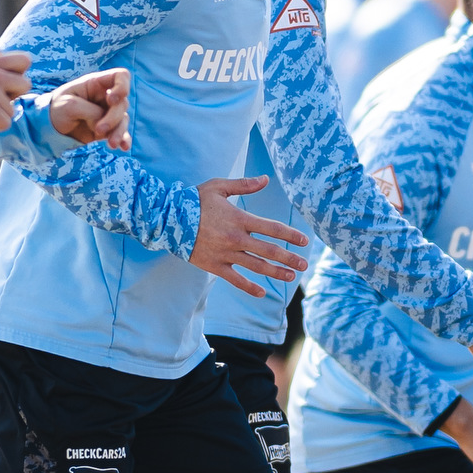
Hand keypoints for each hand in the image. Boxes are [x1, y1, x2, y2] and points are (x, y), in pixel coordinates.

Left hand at [44, 69, 130, 148]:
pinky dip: (124, 140)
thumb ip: (90, 112)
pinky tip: (124, 147)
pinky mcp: (108, 129)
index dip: (122, 86)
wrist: (50, 127)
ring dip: (119, 132)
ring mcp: (108, 113)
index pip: (121, 76)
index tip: (111, 100)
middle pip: (122, 103)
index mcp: (96, 84)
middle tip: (98, 130)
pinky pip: (122, 133)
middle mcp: (106, 97)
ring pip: (124, 120)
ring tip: (111, 144)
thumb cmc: (57, 109)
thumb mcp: (69, 105)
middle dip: (113, 118)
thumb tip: (105, 125)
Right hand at [189, 174, 308, 296]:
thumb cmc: (194, 200)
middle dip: (289, 258)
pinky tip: (261, 292)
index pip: (272, 228)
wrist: (167, 219)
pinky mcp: (214, 265)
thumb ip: (244, 185)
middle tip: (304, 265)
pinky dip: (249, 287)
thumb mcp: (219, 187)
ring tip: (291, 277)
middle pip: (269, 250)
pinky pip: (235, 279)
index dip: (290, 235)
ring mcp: (225, 254)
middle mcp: (236, 238)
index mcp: (239, 219)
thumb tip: (265, 179)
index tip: (304, 241)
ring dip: (275, 273)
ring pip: (256, 266)